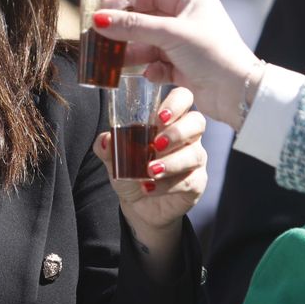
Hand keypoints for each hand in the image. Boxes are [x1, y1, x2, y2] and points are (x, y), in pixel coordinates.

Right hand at [91, 0, 261, 129]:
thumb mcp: (169, 34)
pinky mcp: (186, 70)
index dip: (126, 1)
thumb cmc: (211, 54)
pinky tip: (148, 75)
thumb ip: (132, 26)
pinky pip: (159, 65)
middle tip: (100, 37)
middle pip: (148, 20)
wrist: (237, 93)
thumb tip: (98, 19)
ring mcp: (188, 47)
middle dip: (125, 30)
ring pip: (150, 45)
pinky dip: (150, 70)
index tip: (103, 10)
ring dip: (133, 52)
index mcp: (193, 3)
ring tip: (113, 60)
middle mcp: (190, 22)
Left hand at [94, 86, 206, 276]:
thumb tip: (106, 139)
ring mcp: (195, 159)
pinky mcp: (196, 183)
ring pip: (194, 154)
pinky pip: (189, 181)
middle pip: (197, 122)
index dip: (177, 102)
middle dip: (178, 132)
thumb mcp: (115, 158)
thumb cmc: (132, 171)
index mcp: (169, 121)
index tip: (159, 116)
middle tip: (156, 144)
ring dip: (171, 162)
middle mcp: (187, 137)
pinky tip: (149, 187)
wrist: (138, 205)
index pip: (183, 98)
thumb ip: (108, 147)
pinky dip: (167, 185)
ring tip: (149, 171)